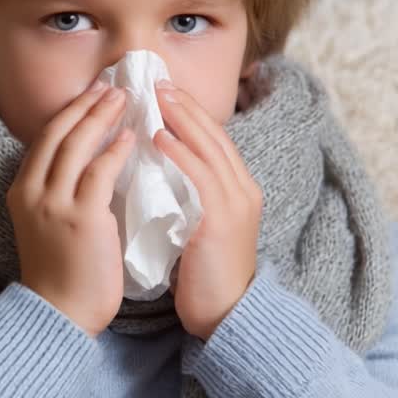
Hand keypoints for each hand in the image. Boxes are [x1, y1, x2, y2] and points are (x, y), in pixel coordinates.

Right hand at [7, 81, 134, 337]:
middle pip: (57, 133)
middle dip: (85, 105)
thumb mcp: (50, 223)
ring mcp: (54, 204)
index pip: (45, 139)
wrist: (59, 314)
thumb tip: (96, 159)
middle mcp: (32, 192)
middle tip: (111, 85)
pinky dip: (115, 150)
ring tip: (123, 99)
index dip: (70, 112)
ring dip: (100, 117)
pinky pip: (98, 173)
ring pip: (76, 145)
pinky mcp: (80, 218)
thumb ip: (64, 192)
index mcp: (22, 191)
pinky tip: (130, 137)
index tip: (93, 93)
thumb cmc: (62, 273)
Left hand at [153, 80, 263, 340]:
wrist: (226, 316)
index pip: (214, 139)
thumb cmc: (204, 277)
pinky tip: (159, 136)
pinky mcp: (223, 219)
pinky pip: (201, 175)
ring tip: (157, 98)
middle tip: (157, 81)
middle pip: (215, 134)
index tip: (164, 92)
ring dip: (181, 118)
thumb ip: (186, 196)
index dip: (190, 113)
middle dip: (185, 105)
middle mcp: (243, 189)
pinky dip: (180, 152)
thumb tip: (154, 170)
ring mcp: (236, 202)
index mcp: (239, 190)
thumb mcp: (198, 226)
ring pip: (209, 147)